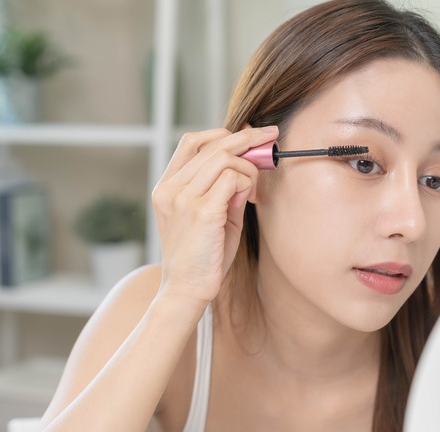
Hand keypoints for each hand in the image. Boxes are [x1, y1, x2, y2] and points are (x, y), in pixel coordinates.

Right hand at [151, 126, 277, 303]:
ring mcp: (183, 199)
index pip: (192, 142)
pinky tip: (248, 200)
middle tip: (272, 135)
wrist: (187, 290)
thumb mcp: (211, 215)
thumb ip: (225, 189)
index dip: (222, 133)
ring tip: (252, 189)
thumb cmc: (203, 256)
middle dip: (248, 138)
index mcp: (167, 187)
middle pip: (212, 144)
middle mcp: (170, 189)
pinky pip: (233, 179)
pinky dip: (247, 184)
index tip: (250, 136)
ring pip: (225, 159)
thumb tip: (249, 162)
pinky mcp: (201, 212)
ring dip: (249, 169)